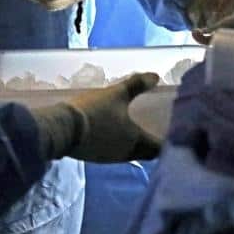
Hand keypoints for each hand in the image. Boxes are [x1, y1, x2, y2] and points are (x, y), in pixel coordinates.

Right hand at [31, 74, 162, 162]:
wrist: (62, 128)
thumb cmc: (95, 112)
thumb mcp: (117, 94)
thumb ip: (137, 85)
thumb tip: (156, 76)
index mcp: (136, 142)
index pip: (160, 149)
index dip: (168, 143)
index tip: (172, 133)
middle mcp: (126, 154)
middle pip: (145, 152)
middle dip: (151, 142)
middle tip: (154, 128)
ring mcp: (108, 157)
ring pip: (128, 152)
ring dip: (132, 143)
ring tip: (134, 129)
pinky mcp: (94, 155)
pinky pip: (112, 151)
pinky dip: (116, 143)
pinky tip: (112, 132)